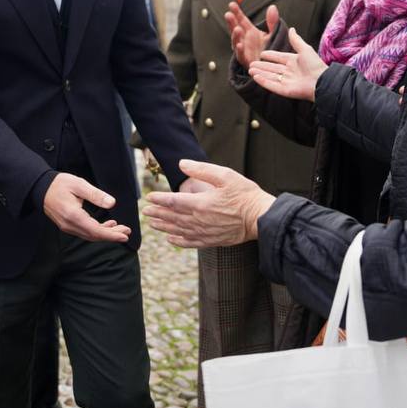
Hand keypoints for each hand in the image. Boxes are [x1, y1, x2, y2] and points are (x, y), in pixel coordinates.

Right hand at [43, 172, 129, 243]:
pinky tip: (107, 225)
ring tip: (120, 228)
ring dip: (106, 233)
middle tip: (126, 232)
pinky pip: (85, 232)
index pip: (96, 230)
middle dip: (112, 235)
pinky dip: (97, 230)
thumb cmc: (59, 184)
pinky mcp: (67, 225)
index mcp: (73, 215)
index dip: (111, 235)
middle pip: (94, 236)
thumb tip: (112, 203)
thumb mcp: (79, 184)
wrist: (41, 187)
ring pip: (90, 235)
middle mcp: (69, 225)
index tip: (124, 235)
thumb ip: (96, 195)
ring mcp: (67, 227)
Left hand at [143, 159, 275, 247]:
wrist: (260, 218)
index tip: (149, 197)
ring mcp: (204, 232)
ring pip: (178, 230)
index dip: (159, 199)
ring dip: (163, 227)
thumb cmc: (245, 194)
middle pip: (172, 217)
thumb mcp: (225, 175)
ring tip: (152, 223)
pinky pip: (190, 242)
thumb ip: (201, 170)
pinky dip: (178, 241)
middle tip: (145, 211)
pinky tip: (170, 239)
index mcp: (200, 203)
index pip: (173, 201)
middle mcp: (199, 220)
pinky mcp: (212, 240)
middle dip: (157, 213)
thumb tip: (182, 164)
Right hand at [225, 2, 279, 67]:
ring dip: (235, 36)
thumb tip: (272, 7)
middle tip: (228, 14)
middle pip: (236, 28)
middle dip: (231, 22)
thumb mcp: (273, 33)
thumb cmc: (271, 48)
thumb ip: (272, 21)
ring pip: (236, 41)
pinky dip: (239, 50)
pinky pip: (241, 55)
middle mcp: (244, 39)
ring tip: (237, 29)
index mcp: (250, 31)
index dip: (236, 12)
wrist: (272, 66)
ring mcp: (244, 50)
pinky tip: (239, 45)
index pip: (241, 20)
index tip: (231, 4)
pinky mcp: (246, 60)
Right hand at [247, 27, 326, 100]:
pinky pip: (272, 85)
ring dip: (260, 73)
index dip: (271, 56)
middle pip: (272, 68)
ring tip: (250, 69)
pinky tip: (255, 77)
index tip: (262, 54)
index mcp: (294, 62)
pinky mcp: (284, 90)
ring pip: (270, 76)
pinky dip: (263, 81)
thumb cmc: (315, 65)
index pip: (279, 58)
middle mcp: (289, 72)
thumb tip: (292, 29)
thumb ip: (296, 40)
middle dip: (261, 66)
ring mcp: (286, 82)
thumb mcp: (304, 49)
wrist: (322, 81)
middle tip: (251, 64)